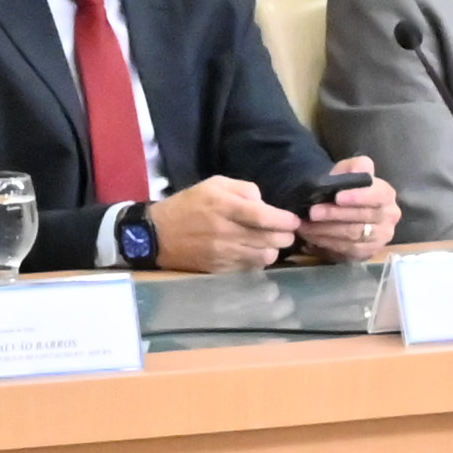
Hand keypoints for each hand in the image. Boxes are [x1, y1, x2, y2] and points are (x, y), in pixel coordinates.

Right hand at [142, 176, 297, 273]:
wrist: (158, 235)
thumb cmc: (188, 205)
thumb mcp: (214, 184)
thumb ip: (243, 189)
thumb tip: (264, 203)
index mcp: (224, 207)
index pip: (264, 216)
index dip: (285, 220)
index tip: (294, 220)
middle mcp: (226, 232)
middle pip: (269, 239)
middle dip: (285, 236)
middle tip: (287, 231)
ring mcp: (223, 253)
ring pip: (264, 256)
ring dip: (273, 249)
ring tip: (270, 242)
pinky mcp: (220, 269)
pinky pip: (251, 267)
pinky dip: (258, 260)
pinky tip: (254, 251)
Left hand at [294, 168, 400, 259]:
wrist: (341, 209)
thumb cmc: (345, 188)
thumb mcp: (348, 171)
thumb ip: (354, 167)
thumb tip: (361, 169)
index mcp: (386, 194)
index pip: (377, 195)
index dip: (358, 196)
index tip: (337, 197)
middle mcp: (389, 217)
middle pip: (363, 217)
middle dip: (335, 215)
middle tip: (313, 212)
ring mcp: (380, 237)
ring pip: (353, 235)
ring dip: (326, 230)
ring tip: (306, 225)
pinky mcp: (368, 252)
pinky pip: (347, 250)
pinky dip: (327, 243)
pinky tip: (311, 236)